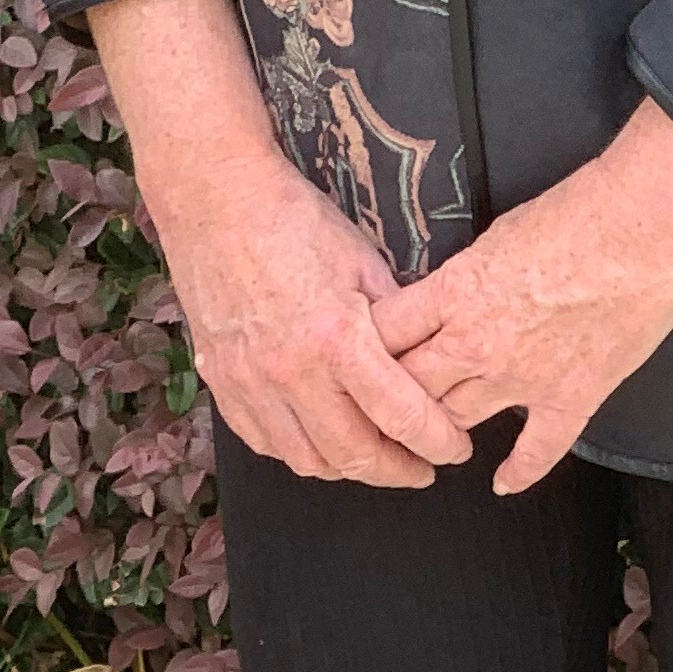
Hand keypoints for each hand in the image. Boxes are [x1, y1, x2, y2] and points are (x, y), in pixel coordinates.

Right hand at [88, 0, 470, 486]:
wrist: (216, 199)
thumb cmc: (293, 219)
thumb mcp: (362, 259)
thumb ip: (394, 318)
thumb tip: (425, 357)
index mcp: (337, 337)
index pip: (401, 416)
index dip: (438, 443)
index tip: (456, 450)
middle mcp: (292, 371)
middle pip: (355, 455)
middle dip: (398, 471)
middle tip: (421, 468)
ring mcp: (250, 381)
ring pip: (306, 459)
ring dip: (347, 469)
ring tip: (372, 457)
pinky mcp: (220, 379)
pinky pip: (263, 440)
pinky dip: (296, 451)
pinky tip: (317, 438)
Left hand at [370, 101, 672, 492]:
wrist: (642, 232)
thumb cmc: (573, 215)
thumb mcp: (494, 234)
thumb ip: (464, 277)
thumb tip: (447, 293)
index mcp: (453, 294)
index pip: (384, 334)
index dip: (361, 348)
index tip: (353, 356)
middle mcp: (476, 343)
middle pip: (407, 384)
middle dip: (386, 397)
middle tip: (375, 408)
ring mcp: (522, 378)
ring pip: (455, 419)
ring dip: (437, 430)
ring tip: (425, 441)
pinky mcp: (570, 398)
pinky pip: (537, 451)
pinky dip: (518, 471)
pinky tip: (503, 482)